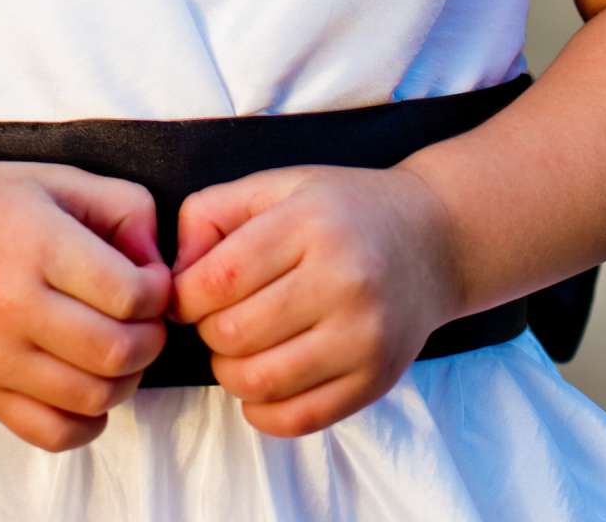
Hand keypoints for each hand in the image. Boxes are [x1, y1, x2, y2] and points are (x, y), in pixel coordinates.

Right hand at [0, 156, 172, 451]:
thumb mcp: (62, 180)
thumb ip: (126, 210)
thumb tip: (158, 269)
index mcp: (37, 245)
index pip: (128, 294)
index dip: (158, 292)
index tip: (150, 281)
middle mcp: (11, 306)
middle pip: (116, 351)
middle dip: (150, 339)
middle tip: (144, 320)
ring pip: (92, 398)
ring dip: (125, 379)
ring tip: (117, 348)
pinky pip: (52, 433)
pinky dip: (86, 420)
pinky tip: (87, 384)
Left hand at [166, 161, 463, 436]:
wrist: (432, 239)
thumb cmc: (342, 209)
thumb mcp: (278, 186)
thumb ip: (213, 213)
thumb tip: (173, 274)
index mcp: (311, 223)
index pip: (220, 278)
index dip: (185, 296)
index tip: (187, 295)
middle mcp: (343, 280)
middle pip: (234, 333)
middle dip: (208, 332)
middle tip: (219, 317)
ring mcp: (364, 337)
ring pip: (260, 382)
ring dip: (229, 373)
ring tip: (239, 347)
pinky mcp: (376, 380)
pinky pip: (297, 419)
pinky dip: (262, 410)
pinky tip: (263, 382)